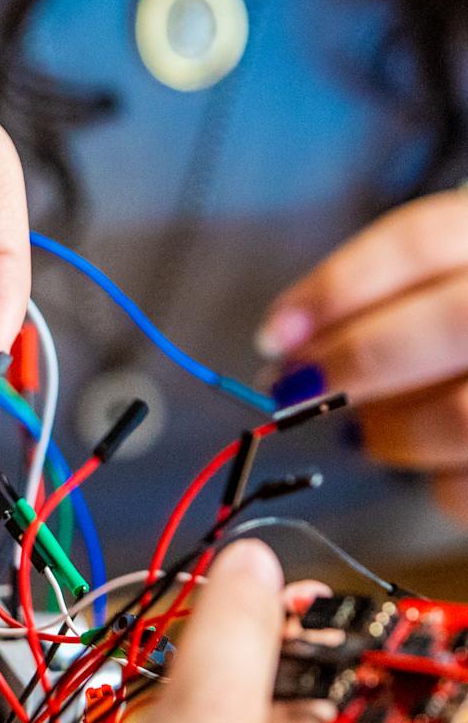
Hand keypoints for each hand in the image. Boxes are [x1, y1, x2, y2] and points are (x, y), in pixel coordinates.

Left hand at [257, 191, 467, 517]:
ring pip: (464, 414)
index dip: (337, 287)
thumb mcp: (446, 281)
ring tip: (361, 431)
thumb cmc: (461, 331)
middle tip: (294, 389)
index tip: (274, 335)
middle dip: (356, 362)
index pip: (422, 239)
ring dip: (391, 429)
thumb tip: (289, 349)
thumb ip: (385, 299)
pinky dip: (440, 482)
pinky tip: (430, 465)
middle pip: (450, 323)